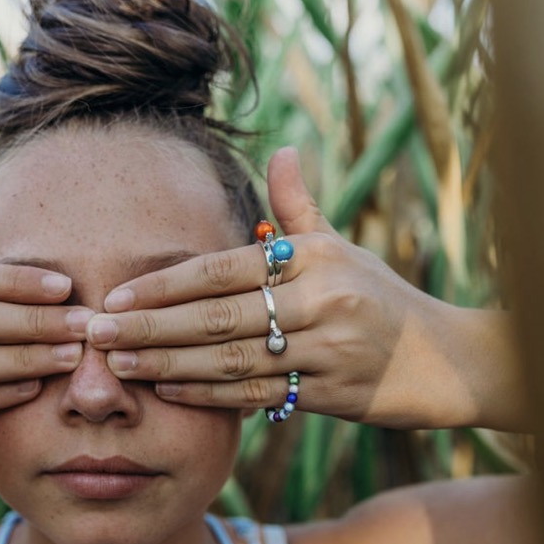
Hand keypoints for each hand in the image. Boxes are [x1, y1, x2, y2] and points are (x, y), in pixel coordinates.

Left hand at [85, 148, 520, 429]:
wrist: (445, 358)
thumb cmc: (379, 295)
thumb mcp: (341, 246)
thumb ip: (298, 206)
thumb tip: (283, 150)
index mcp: (313, 257)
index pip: (222, 270)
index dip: (164, 285)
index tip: (116, 295)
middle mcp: (319, 300)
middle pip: (216, 316)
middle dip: (149, 326)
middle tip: (97, 332)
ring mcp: (326, 350)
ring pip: (229, 358)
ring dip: (167, 362)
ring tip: (119, 363)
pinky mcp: (330, 393)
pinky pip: (256, 394)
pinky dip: (208, 393)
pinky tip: (166, 388)